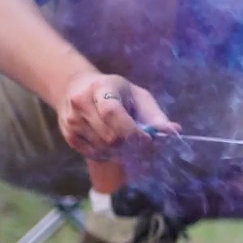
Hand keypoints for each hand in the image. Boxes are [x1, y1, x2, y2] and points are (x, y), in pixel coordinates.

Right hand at [57, 71, 176, 159]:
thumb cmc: (115, 92)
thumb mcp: (137, 96)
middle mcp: (81, 103)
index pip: (112, 112)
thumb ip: (155, 115)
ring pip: (103, 148)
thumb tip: (174, 131)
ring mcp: (72, 121)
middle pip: (110, 136)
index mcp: (101, 88)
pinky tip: (111, 143)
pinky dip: (108, 154)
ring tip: (125, 140)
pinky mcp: (68, 136)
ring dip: (120, 151)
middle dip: (130, 144)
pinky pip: (94, 154)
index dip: (132, 130)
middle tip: (140, 141)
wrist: (76, 88)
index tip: (147, 139)